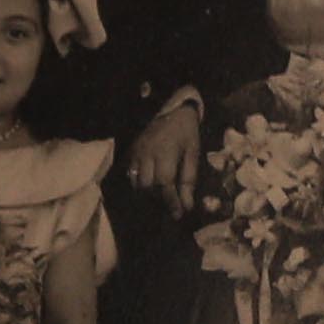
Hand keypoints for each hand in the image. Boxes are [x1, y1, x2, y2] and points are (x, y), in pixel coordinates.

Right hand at [128, 91, 205, 206]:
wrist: (171, 108)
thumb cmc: (186, 133)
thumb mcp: (193, 154)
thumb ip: (189, 180)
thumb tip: (187, 205)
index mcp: (165, 153)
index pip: (165, 184)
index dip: (171, 202)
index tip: (178, 215)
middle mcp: (147, 154)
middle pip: (147, 186)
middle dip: (158, 199)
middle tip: (169, 206)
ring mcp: (136, 153)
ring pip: (136, 182)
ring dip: (148, 193)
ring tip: (160, 198)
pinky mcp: (130, 152)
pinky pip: (130, 174)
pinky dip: (139, 185)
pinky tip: (149, 188)